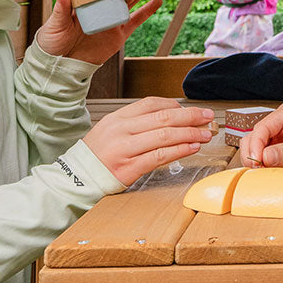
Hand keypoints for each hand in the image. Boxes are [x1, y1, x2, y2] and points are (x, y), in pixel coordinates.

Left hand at [36, 0, 162, 64]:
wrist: (62, 67)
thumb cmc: (53, 43)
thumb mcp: (55, 24)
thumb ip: (61, 9)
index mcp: (85, 2)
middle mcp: (100, 8)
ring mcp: (111, 20)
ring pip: (128, 3)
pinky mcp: (119, 34)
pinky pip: (136, 21)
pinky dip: (148, 10)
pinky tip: (157, 0)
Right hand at [83, 97, 215, 184]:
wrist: (75, 178)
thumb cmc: (97, 155)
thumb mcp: (111, 130)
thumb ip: (137, 123)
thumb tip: (170, 117)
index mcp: (117, 118)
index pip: (151, 104)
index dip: (175, 106)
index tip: (192, 110)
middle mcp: (121, 131)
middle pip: (163, 118)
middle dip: (190, 116)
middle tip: (207, 117)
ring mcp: (125, 149)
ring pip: (164, 135)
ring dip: (189, 133)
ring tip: (205, 133)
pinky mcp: (129, 168)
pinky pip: (159, 156)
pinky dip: (179, 150)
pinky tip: (192, 147)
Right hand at [240, 103, 282, 177]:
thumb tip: (264, 157)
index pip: (261, 129)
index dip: (256, 146)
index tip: (259, 163)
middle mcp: (281, 126)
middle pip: (254, 139)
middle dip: (253, 154)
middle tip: (258, 170)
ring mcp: (282, 141)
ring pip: (258, 151)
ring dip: (258, 163)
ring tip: (264, 174)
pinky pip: (268, 162)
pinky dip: (266, 170)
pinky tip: (271, 176)